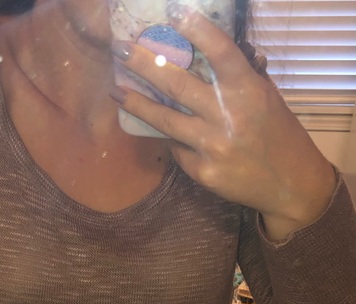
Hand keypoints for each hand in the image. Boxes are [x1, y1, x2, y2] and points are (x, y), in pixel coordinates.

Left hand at [110, 6, 336, 238]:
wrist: (290, 184)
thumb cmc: (278, 133)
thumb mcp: (266, 98)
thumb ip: (240, 76)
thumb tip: (211, 50)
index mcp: (248, 90)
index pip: (220, 52)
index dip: (196, 29)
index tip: (171, 11)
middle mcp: (227, 115)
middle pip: (176, 84)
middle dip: (144, 63)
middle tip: (120, 49)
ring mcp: (212, 146)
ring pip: (165, 119)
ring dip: (136, 103)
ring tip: (116, 91)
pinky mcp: (202, 171)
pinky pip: (177, 148)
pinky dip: (169, 138)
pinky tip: (160, 130)